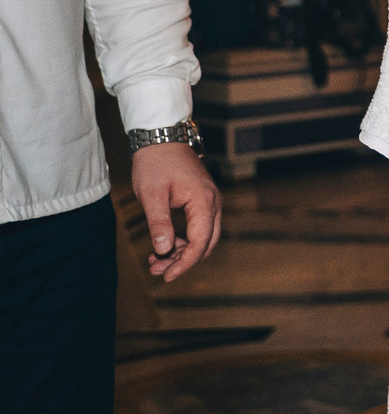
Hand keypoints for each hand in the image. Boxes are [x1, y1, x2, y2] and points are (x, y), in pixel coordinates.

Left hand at [131, 143, 221, 280]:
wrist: (162, 137)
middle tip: (159, 271)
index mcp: (203, 202)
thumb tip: (163, 250)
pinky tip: (164, 245)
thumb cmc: (156, 162)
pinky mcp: (201, 200)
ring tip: (156, 261)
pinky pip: (198, 227)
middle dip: (183, 260)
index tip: (167, 276)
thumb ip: (159, 223)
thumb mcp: (152, 194)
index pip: (200, 241)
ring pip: (203, 237)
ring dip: (183, 252)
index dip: (185, 262)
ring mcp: (209, 201)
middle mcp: (212, 203)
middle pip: (206, 243)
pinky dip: (183, 240)